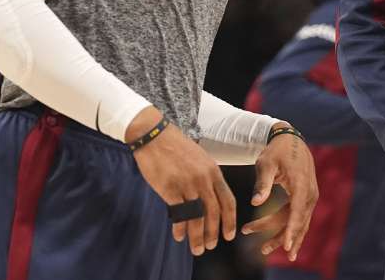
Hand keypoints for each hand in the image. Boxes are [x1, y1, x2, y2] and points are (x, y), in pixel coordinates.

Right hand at [127, 106, 236, 255]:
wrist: (155, 135)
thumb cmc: (176, 149)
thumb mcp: (200, 160)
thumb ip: (206, 179)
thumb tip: (208, 202)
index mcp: (213, 172)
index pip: (228, 201)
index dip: (230, 220)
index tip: (229, 235)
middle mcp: (203, 179)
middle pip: (214, 212)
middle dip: (213, 233)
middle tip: (210, 246)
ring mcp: (187, 184)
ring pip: (197, 217)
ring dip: (197, 236)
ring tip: (196, 249)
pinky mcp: (170, 188)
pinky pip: (178, 213)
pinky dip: (180, 227)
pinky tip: (179, 236)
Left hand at [242, 123, 317, 260]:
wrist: (291, 140)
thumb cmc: (276, 151)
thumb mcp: (266, 163)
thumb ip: (262, 183)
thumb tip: (255, 202)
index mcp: (300, 183)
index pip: (296, 211)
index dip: (291, 230)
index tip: (285, 246)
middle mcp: (309, 191)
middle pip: (297, 220)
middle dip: (281, 236)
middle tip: (262, 250)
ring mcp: (310, 195)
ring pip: (300, 222)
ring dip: (286, 236)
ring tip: (267, 250)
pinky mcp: (307, 197)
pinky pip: (301, 217)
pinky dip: (292, 230)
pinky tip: (283, 242)